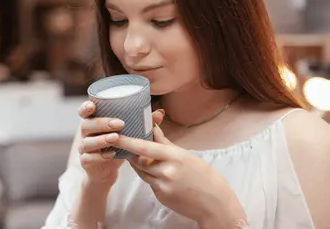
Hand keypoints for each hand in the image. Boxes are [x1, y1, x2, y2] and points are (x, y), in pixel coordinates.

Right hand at [78, 101, 164, 186]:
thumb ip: (142, 122)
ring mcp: (84, 148)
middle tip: (120, 123)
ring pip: (86, 142)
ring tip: (116, 138)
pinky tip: (112, 154)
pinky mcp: (85, 162)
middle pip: (86, 125)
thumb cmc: (117, 146)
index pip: (84, 111)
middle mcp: (86, 133)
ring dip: (101, 139)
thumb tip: (160, 113)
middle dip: (102, 123)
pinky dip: (99, 156)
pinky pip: (88, 158)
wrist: (107, 171)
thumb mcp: (128, 133)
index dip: (85, 107)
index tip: (93, 106)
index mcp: (93, 121)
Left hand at [115, 126, 245, 227]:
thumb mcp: (185, 154)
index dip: (127, 141)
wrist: (214, 202)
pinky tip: (162, 175)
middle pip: (138, 160)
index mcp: (174, 157)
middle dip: (132, 153)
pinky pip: (148, 182)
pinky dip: (150, 176)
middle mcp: (166, 172)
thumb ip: (164, 142)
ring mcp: (162, 186)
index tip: (115, 135)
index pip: (144, 147)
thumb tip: (152, 127)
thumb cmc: (203, 175)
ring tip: (148, 159)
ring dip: (140, 164)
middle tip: (127, 145)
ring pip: (141, 171)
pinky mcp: (160, 197)